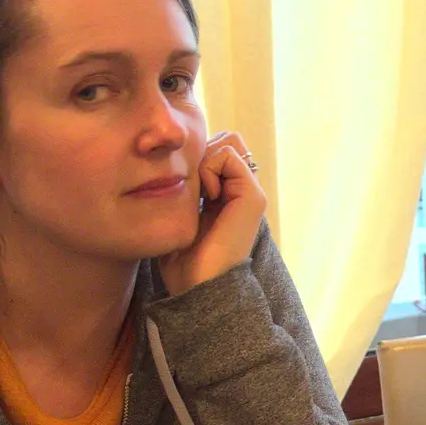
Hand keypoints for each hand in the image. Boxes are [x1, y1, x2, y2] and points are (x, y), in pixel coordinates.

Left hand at [158, 131, 267, 295]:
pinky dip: (211, 168)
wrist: (198, 284)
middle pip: (225, 140)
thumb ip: (182, 188)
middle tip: (190, 186)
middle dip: (202, 153)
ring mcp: (251, 192)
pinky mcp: (254, 195)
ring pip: (229, 142)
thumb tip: (171, 160)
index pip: (215, 148)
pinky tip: (206, 196)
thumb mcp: (177, 215)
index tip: (182, 186)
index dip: (195, 156)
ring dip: (205, 160)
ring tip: (199, 192)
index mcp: (228, 194)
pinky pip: (229, 155)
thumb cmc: (182, 259)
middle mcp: (243, 190)